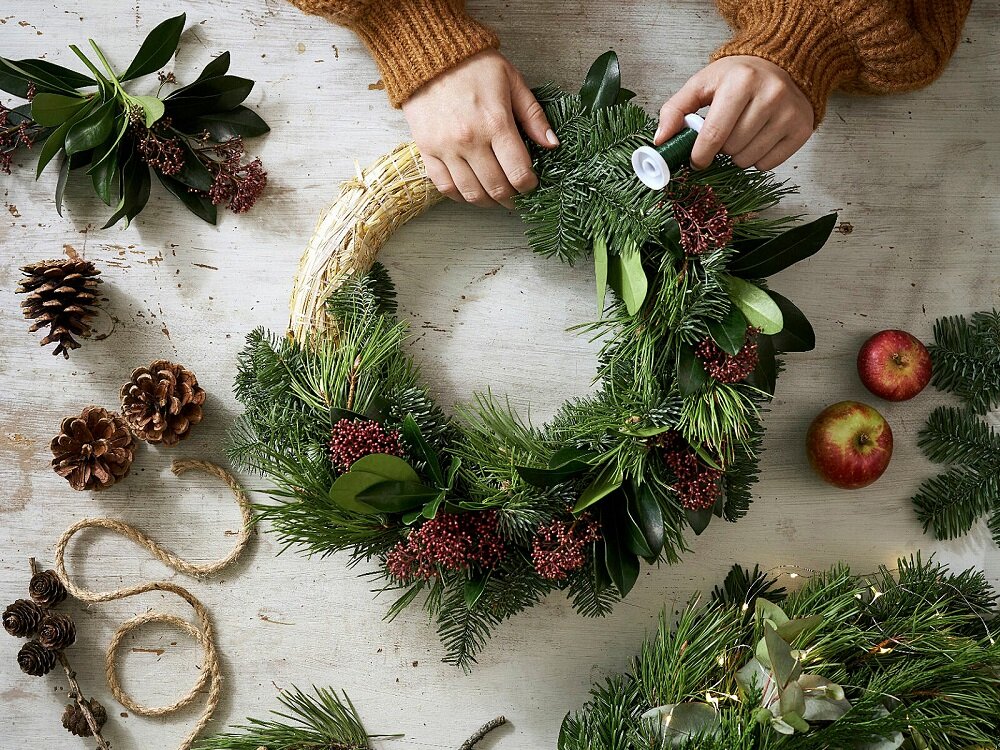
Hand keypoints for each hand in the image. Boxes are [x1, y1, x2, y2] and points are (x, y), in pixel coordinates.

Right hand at [402, 50, 557, 208]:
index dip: (529, 186)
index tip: (531, 184)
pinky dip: (460, 196)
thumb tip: (552, 144)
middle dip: (511, 198)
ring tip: (496, 197)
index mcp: (496, 123)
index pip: (519, 172)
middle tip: (516, 195)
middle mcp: (470, 140)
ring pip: (471, 193)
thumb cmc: (473, 66)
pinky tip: (471, 192)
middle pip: (497, 188)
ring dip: (488, 202)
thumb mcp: (512, 81)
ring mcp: (446, 148)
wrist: (428, 55)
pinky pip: (445, 187)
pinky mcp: (427, 151)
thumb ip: (533, 116)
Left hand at [656, 56, 813, 170]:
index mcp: (741, 81)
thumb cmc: (738, 76)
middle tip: (724, 134)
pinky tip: (758, 138)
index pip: (714, 134)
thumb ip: (675, 109)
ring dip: (737, 156)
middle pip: (731, 149)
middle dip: (720, 149)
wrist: (782, 64)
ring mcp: (789, 112)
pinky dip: (757, 159)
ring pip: (748, 160)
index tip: (696, 159)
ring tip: (740, 134)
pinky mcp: (801, 128)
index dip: (700, 155)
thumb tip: (661, 140)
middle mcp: (771, 94)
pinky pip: (768, 164)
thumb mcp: (703, 84)